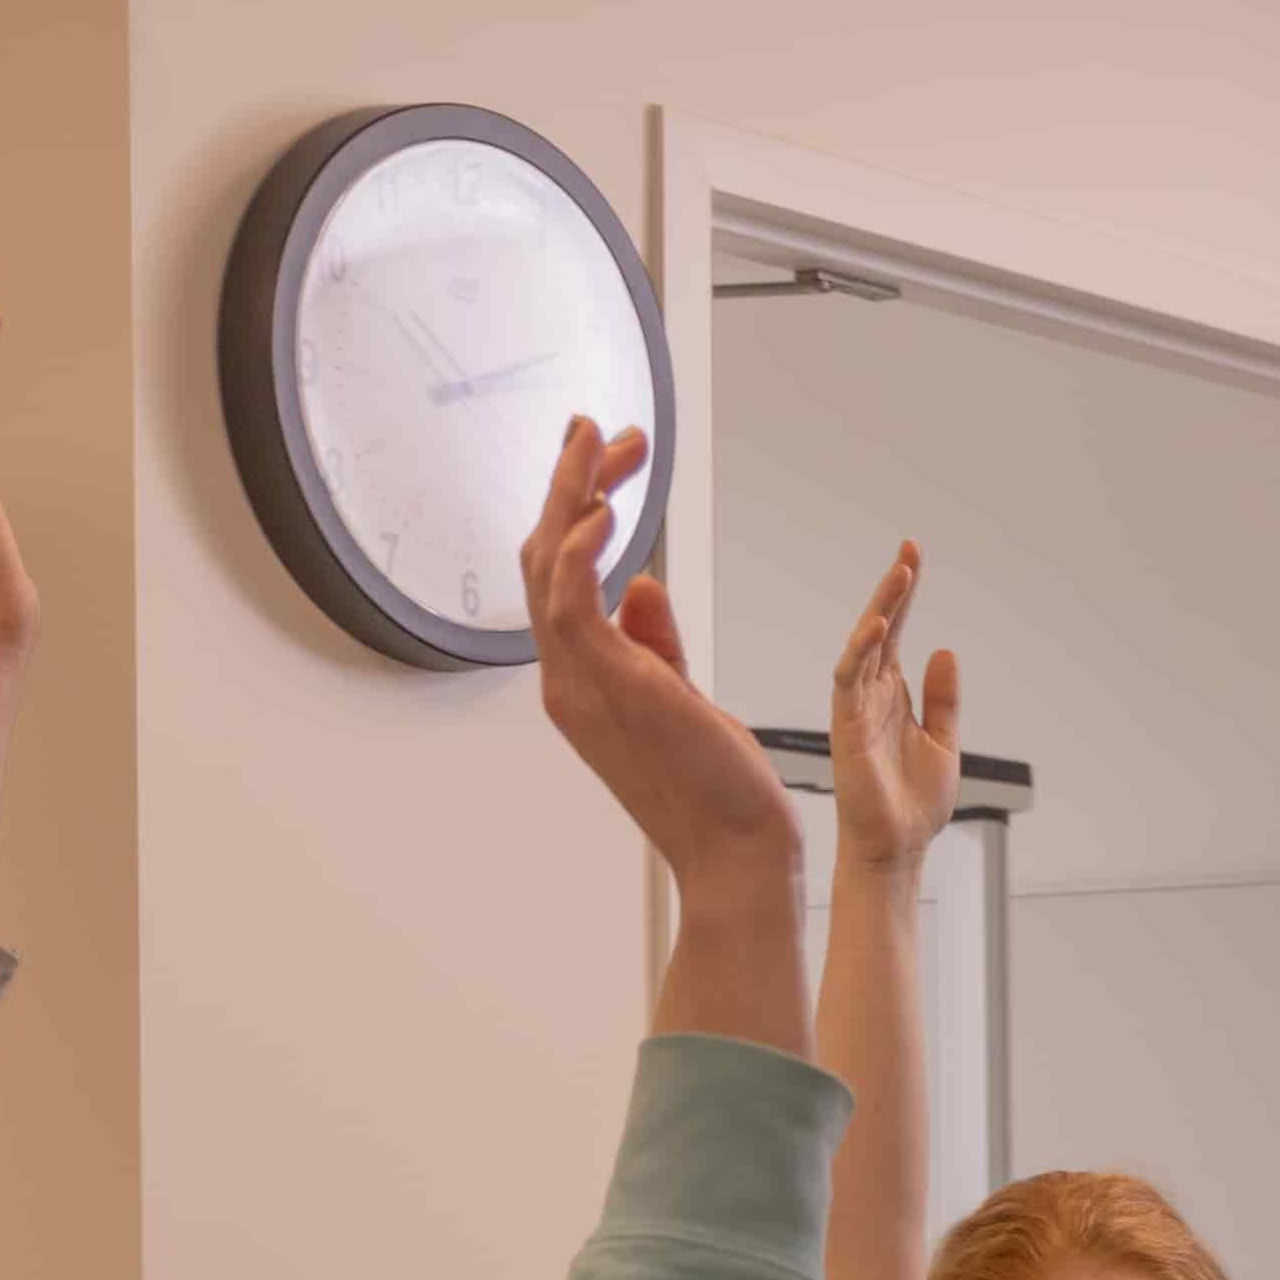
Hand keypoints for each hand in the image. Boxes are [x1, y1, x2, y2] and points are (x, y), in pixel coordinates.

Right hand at [523, 420, 795, 888]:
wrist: (737, 850)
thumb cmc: (716, 786)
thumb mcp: (681, 697)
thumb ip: (654, 643)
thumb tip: (642, 586)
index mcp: (582, 679)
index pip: (559, 579)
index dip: (573, 512)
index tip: (606, 463)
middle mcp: (567, 679)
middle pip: (542, 559)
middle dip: (570, 485)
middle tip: (598, 429)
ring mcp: (581, 684)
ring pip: (548, 568)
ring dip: (573, 496)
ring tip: (599, 440)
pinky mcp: (611, 687)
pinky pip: (573, 607)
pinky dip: (580, 552)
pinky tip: (600, 509)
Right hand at [827, 542, 964, 875]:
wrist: (899, 845)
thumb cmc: (914, 801)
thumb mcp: (944, 742)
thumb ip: (944, 699)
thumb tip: (945, 650)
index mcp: (894, 695)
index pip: (899, 633)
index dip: (905, 596)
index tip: (914, 556)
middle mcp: (872, 694)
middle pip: (881, 630)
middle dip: (894, 590)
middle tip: (909, 552)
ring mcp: (857, 708)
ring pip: (864, 646)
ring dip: (882, 610)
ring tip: (902, 575)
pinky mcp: (847, 727)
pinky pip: (849, 679)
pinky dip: (862, 651)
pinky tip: (881, 627)